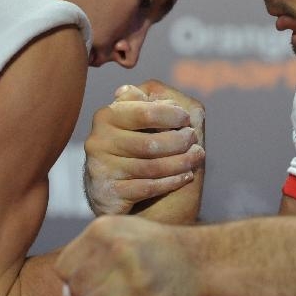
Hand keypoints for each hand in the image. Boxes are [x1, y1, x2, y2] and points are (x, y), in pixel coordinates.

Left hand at [56, 215, 203, 295]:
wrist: (202, 260)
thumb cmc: (162, 247)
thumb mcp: (123, 232)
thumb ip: (91, 255)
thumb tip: (66, 291)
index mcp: (105, 229)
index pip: (64, 266)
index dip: (74, 278)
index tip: (91, 281)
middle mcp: (116, 250)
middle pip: (75, 289)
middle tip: (110, 293)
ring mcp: (130, 279)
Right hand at [84, 80, 204, 219]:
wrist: (112, 188)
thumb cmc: (135, 147)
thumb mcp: (139, 121)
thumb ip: (152, 105)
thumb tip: (171, 102)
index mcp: (107, 116)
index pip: (144, 112)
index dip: (171, 115)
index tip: (187, 119)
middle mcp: (99, 140)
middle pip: (150, 143)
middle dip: (179, 141)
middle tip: (194, 139)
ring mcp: (101, 168)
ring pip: (151, 167)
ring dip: (181, 162)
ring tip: (196, 157)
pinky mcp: (107, 193)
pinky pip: (147, 187)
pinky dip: (171, 181)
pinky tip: (186, 176)